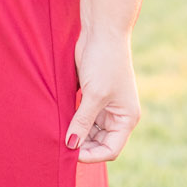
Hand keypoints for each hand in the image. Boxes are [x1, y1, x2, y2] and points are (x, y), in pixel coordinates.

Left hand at [67, 28, 140, 162]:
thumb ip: (82, 121)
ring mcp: (106, 106)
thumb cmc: (105, 62)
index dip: (91, 155)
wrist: (102, 31)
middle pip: (99, 143)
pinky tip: (60, 121)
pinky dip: (73, 121)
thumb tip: (71, 145)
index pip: (110, 149)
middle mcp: (118, 115)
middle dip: (82, 146)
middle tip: (61, 144)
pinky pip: (83, 117)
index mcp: (126, 118)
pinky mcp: (93, 96)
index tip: (71, 153)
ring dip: (76, 134)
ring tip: (59, 132)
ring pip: (89, 131)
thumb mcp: (94, 95)